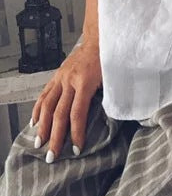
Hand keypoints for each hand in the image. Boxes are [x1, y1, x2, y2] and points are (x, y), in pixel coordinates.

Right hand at [30, 41, 101, 162]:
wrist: (98, 40)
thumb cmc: (109, 60)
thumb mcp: (112, 78)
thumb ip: (109, 97)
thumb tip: (107, 120)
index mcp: (86, 82)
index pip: (78, 113)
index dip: (77, 132)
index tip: (77, 148)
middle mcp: (70, 80)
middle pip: (59, 113)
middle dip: (56, 137)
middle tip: (53, 155)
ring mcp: (61, 78)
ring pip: (48, 105)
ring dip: (43, 126)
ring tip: (39, 143)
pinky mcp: (57, 76)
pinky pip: (44, 94)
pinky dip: (38, 109)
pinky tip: (35, 123)